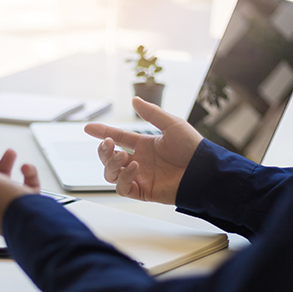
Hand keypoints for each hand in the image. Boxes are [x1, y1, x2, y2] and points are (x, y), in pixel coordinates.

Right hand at [84, 97, 202, 204]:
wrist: (204, 171)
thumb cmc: (193, 148)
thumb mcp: (172, 124)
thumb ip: (151, 113)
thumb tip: (134, 99)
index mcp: (144, 145)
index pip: (118, 138)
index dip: (102, 133)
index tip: (88, 128)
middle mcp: (139, 161)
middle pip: (109, 158)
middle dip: (103, 151)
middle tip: (108, 144)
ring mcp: (140, 177)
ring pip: (111, 174)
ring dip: (111, 165)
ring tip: (123, 157)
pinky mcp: (143, 192)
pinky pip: (122, 188)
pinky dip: (123, 178)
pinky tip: (133, 168)